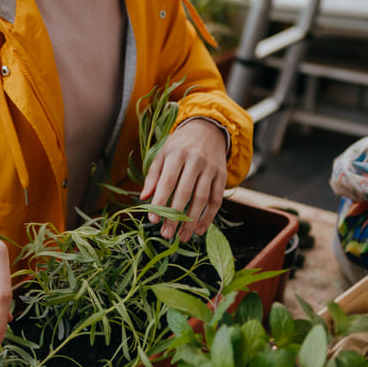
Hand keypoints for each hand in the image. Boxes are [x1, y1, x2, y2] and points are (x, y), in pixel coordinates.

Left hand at [140, 118, 227, 241]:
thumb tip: (145, 197)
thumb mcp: (163, 153)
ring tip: (182, 238)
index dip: (160, 201)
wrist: (209, 129)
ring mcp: (211, 168)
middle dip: (175, 216)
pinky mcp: (222, 175)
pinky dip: (209, 216)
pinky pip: (217, 199)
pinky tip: (199, 230)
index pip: (168, 181)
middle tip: (166, 234)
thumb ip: (153, 175)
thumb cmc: (180, 145)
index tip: (153, 220)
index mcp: (177, 154)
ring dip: (192, 221)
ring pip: (202, 198)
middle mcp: (196, 160)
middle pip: (185, 193)